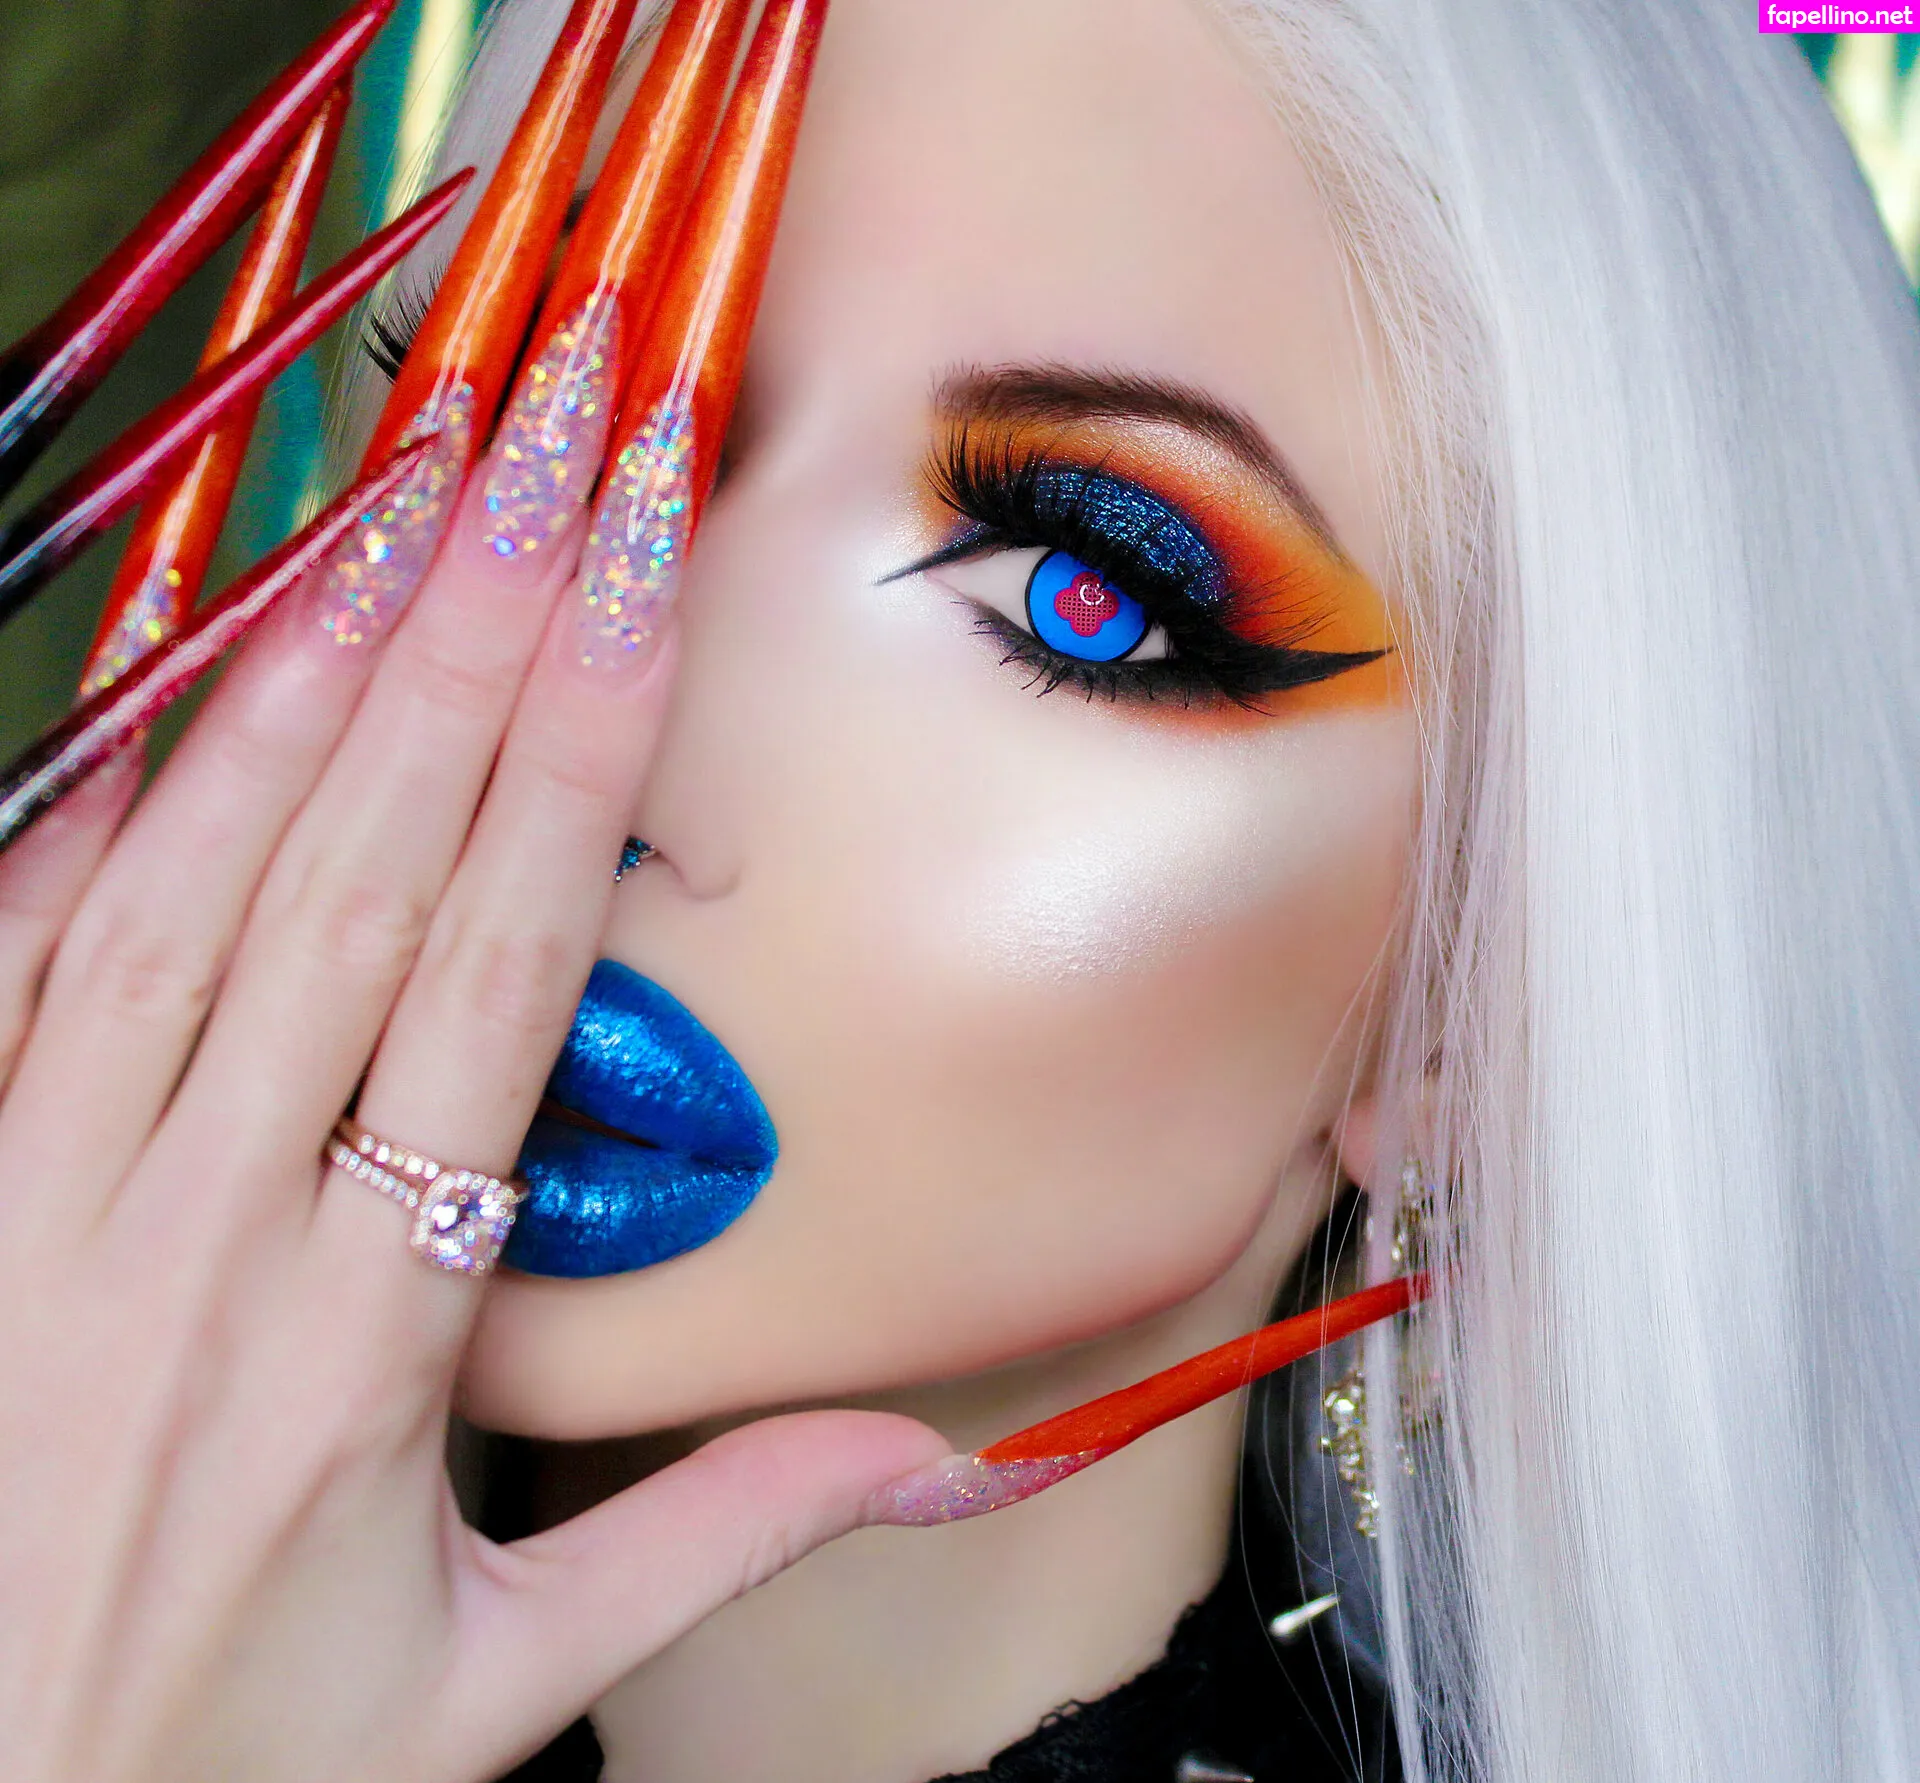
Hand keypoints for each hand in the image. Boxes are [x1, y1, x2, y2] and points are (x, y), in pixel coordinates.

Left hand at [0, 421, 939, 1782]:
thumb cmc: (209, 1769)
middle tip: (542, 436)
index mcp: (361, 1340)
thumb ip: (712, 1539)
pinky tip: (178, 688)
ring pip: (186, 882)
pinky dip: (94, 810)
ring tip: (396, 498)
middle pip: (356, 873)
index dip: (571, 755)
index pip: (494, 972)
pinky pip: (12, 964)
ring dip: (301, 674)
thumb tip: (930, 1453)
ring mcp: (40, 1203)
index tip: (630, 571)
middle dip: (464, 633)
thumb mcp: (491, 1697)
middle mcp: (197, 1232)